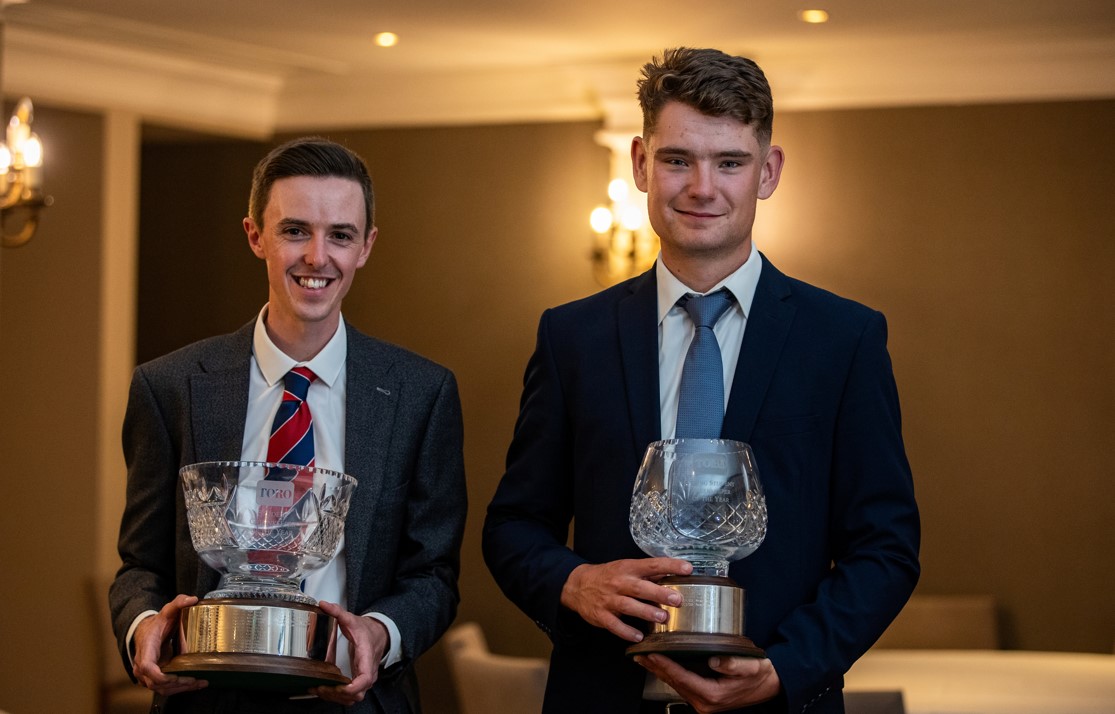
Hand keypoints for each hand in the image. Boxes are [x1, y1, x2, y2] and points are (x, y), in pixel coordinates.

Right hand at [132, 594, 207, 696]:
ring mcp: (148, 675)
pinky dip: (180, 689)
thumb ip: (178, 602)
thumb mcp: (167, 611)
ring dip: (180, 689)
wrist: (146, 632)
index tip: (173, 677)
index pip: (147, 666)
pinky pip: (166, 689)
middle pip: (156, 682)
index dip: (158, 675)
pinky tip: (195, 685)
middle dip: (176, 684)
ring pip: (162, 689)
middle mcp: (143, 665)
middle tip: (195, 680)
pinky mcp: (155, 679)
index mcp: (146, 649)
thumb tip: (192, 599)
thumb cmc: (157, 623)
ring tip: (199, 683)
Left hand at [309, 601, 388, 704]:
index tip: (341, 687)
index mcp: (367, 657)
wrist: (378, 635)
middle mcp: (368, 672)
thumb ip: (338, 612)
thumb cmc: (367, 631)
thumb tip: (323, 605)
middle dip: (337, 695)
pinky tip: (324, 690)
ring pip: (352, 699)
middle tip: (321, 687)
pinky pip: (349, 696)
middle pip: (356, 694)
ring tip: (319, 689)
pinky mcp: (358, 683)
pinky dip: (336, 697)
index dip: (353, 687)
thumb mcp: (352, 620)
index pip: (365, 678)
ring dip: (335, 698)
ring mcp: (363, 679)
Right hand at [560, 558, 692, 641]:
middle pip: (640, 588)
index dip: (669, 566)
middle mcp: (619, 583)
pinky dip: (626, 631)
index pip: (651, 564)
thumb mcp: (627, 568)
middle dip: (658, 593)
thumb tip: (675, 574)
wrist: (578, 585)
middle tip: (676, 599)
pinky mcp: (601, 615)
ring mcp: (609, 600)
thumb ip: (649, 573)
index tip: (687, 568)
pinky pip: (614, 625)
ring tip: (662, 618)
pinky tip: (639, 637)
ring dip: (645, 612)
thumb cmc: (609, 576)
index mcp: (628, 568)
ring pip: (628, 606)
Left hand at [635, 653, 780, 712]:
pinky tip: (661, 665)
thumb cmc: (758, 674)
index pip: (681, 677)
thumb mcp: (749, 666)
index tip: (651, 653)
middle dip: (654, 667)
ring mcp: (702, 701)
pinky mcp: (703, 697)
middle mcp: (704, 701)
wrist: (769, 685)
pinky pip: (681, 685)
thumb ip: (732, 664)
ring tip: (643, 658)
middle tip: (638, 654)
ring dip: (658, 671)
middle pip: (673, 682)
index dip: (664, 665)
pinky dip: (669, 674)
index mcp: (712, 694)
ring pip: (675, 684)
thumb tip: (714, 660)